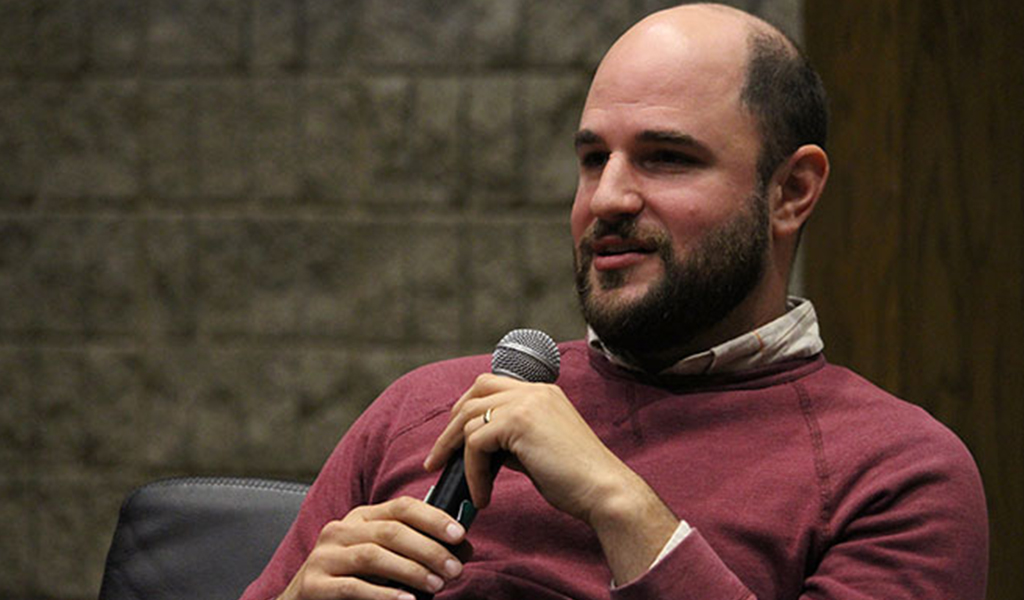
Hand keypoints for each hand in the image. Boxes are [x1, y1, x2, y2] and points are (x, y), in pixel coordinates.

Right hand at [278, 497, 464, 599]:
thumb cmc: (352, 579)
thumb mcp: (383, 559)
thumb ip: (415, 550)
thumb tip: (461, 550)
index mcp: (362, 518)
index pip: (402, 507)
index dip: (433, 518)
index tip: (459, 534)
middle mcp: (341, 530)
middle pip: (392, 531)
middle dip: (429, 550)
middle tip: (454, 569)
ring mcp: (324, 556)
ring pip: (374, 556)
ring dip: (411, 570)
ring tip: (437, 585)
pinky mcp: (314, 584)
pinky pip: (353, 587)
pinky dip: (384, 594)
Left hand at [424, 373, 627, 520]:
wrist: (604, 491)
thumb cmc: (574, 480)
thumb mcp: (536, 449)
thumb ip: (509, 439)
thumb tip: (477, 446)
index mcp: (541, 392)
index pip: (489, 386)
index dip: (466, 411)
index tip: (452, 441)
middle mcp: (534, 390)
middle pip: (473, 395)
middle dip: (451, 429)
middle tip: (439, 460)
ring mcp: (527, 402)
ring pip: (470, 421)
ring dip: (459, 457)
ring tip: (470, 488)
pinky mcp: (520, 422)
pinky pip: (476, 443)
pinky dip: (473, 472)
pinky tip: (484, 495)